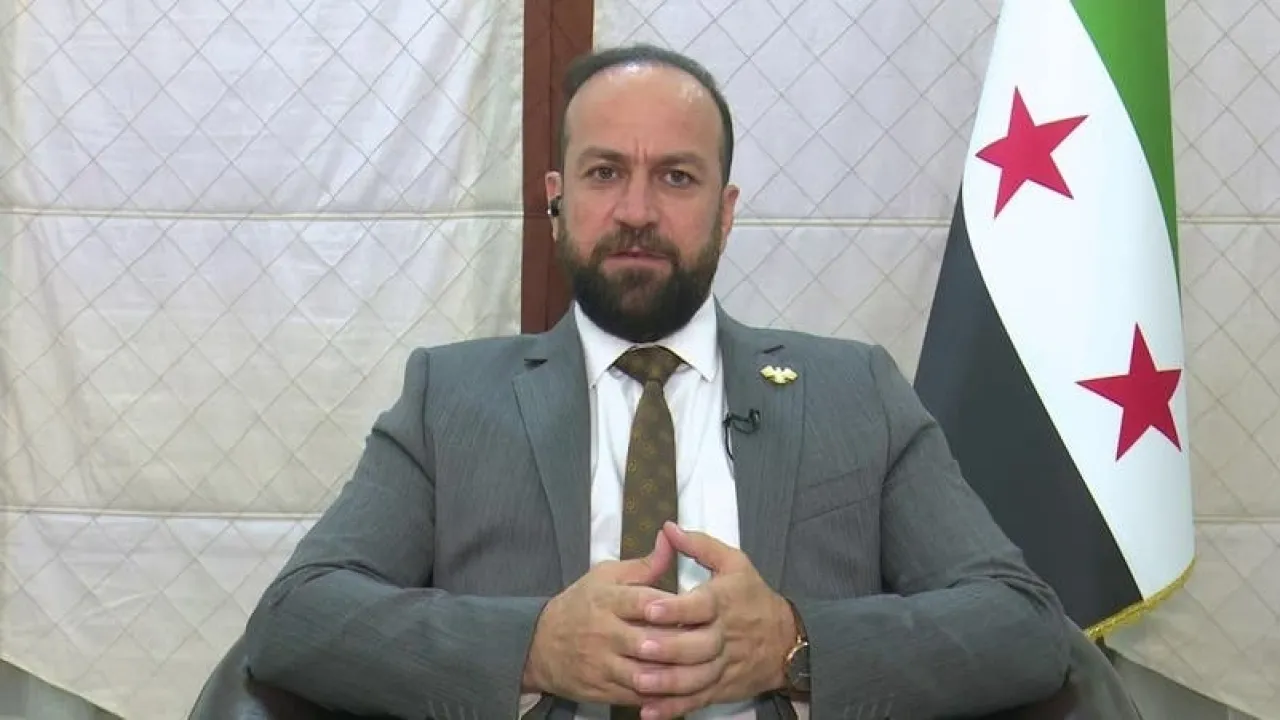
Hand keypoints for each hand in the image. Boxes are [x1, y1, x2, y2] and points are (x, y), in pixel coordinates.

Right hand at [521, 529, 725, 705]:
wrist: (538, 644)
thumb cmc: (581, 605)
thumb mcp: (606, 576)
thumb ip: (643, 565)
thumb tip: (671, 540)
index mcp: (607, 600)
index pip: (645, 603)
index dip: (674, 607)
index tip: (700, 608)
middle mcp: (604, 633)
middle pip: (650, 642)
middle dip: (683, 644)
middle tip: (713, 640)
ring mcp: (603, 665)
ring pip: (647, 674)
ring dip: (676, 674)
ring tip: (703, 667)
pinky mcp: (603, 690)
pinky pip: (638, 696)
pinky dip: (662, 696)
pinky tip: (683, 688)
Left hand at [633, 523, 796, 719]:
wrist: (787, 640)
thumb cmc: (752, 597)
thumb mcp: (734, 563)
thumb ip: (700, 546)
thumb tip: (668, 528)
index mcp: (725, 602)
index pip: (701, 606)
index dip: (676, 608)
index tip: (650, 607)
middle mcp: (724, 636)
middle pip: (698, 646)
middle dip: (669, 648)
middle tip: (639, 646)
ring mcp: (723, 665)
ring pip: (696, 678)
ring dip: (668, 683)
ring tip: (639, 682)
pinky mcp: (720, 687)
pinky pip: (697, 700)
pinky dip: (674, 708)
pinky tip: (649, 712)